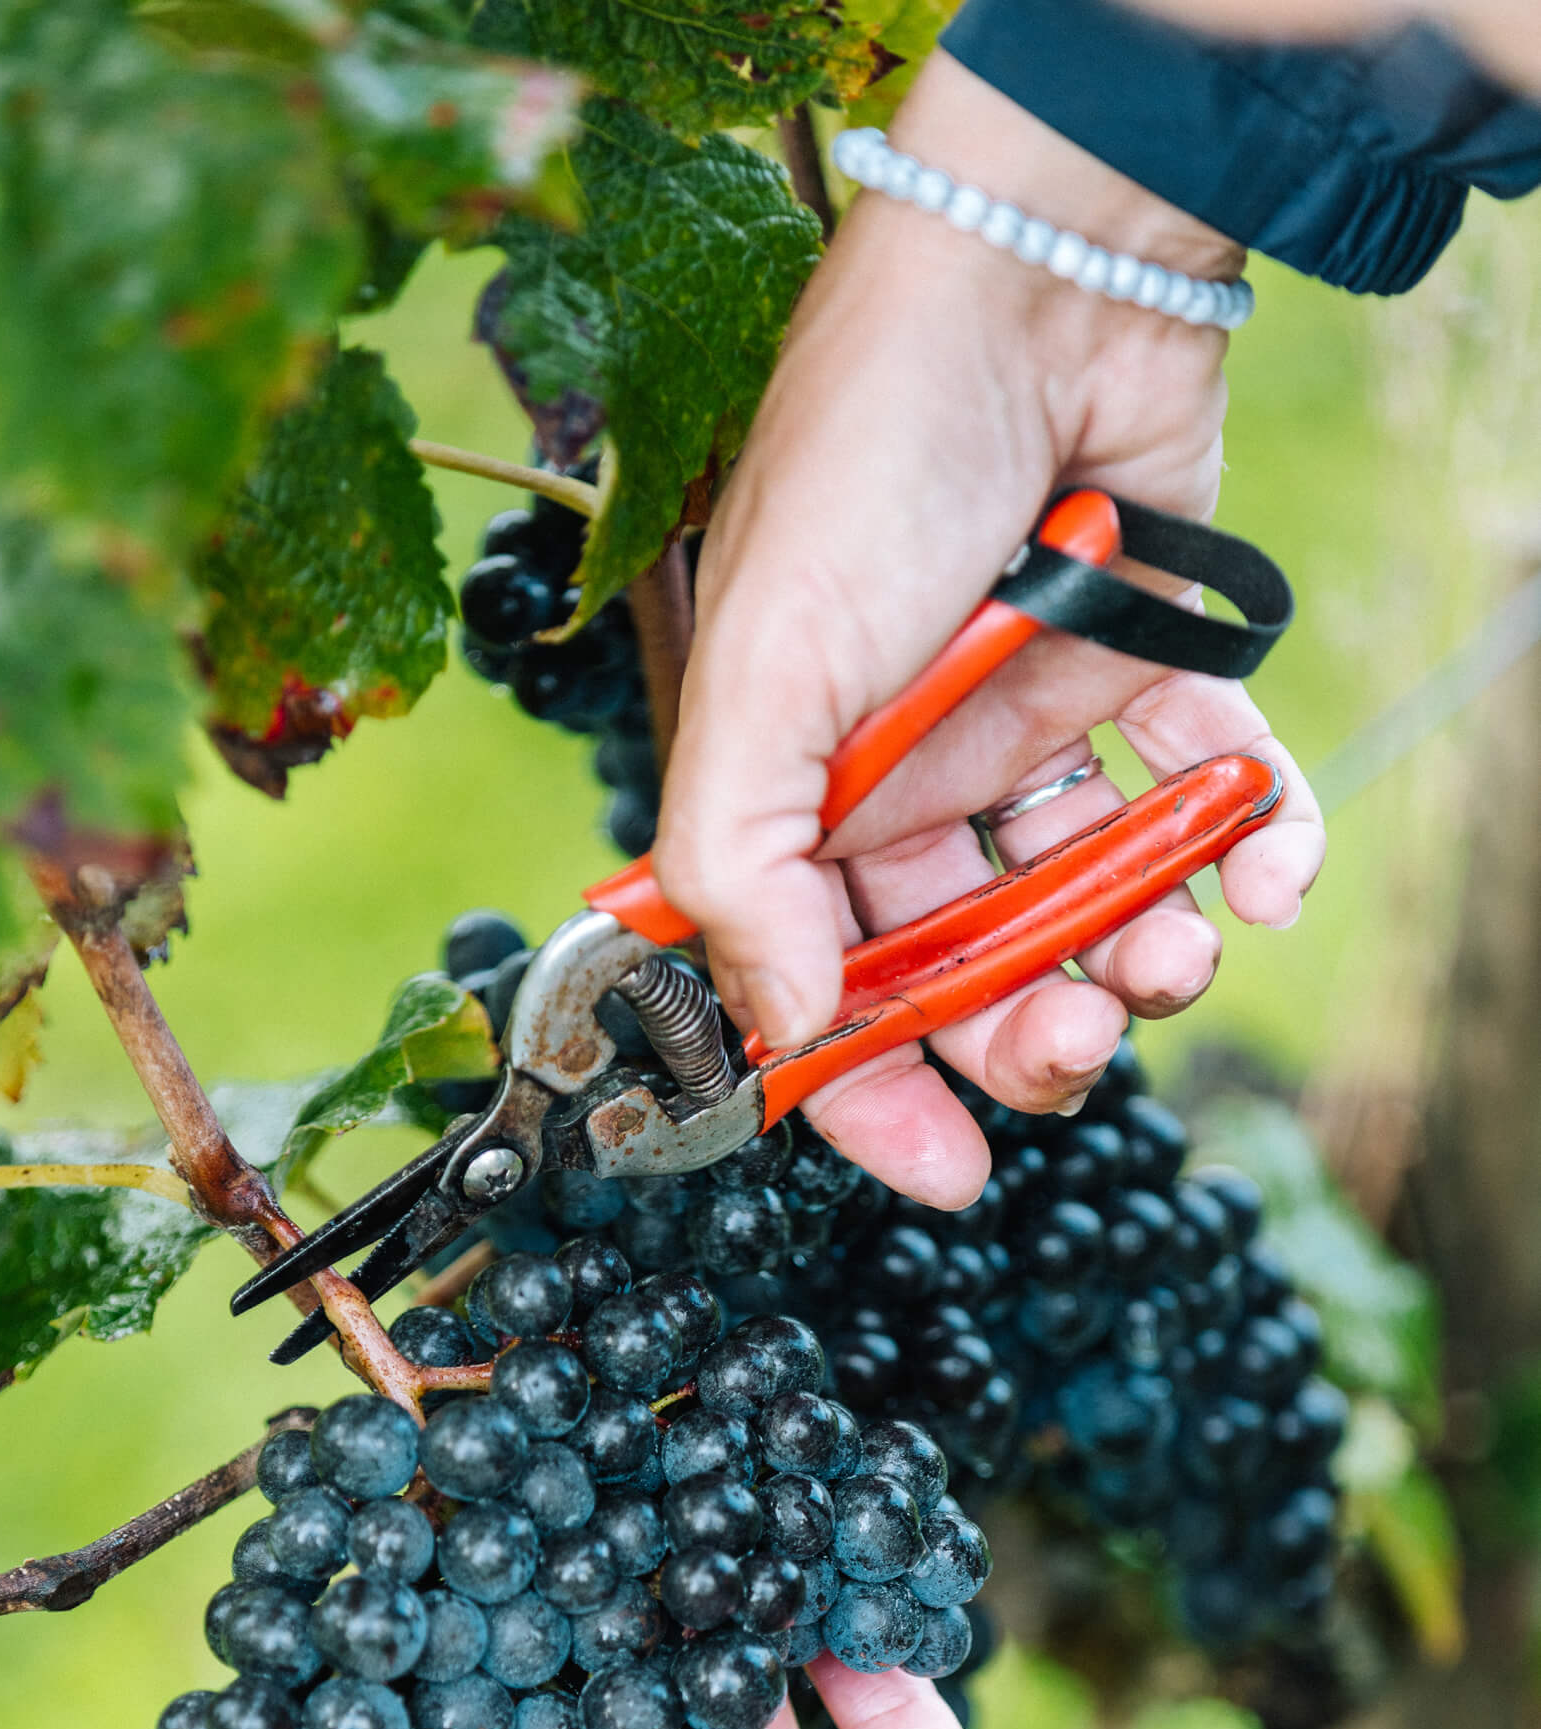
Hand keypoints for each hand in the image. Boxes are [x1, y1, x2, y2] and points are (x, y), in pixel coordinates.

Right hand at [656, 51, 1324, 1205]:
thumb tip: (785, 1023)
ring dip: (1143, 953)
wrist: (1043, 275)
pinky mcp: (1146, 669)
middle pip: (968, 964)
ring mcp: (1031, 727)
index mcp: (798, 796)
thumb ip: (744, 859)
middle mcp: (910, 779)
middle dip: (1027, 1030)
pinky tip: (1266, 858)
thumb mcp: (763, 671)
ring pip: (1091, 899)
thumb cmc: (869, 463)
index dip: (871, 1091)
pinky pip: (1207, 791)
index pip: (818, 986)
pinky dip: (1252, 841)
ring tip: (1180, 948)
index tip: (946, 1171)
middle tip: (1081, 1040)